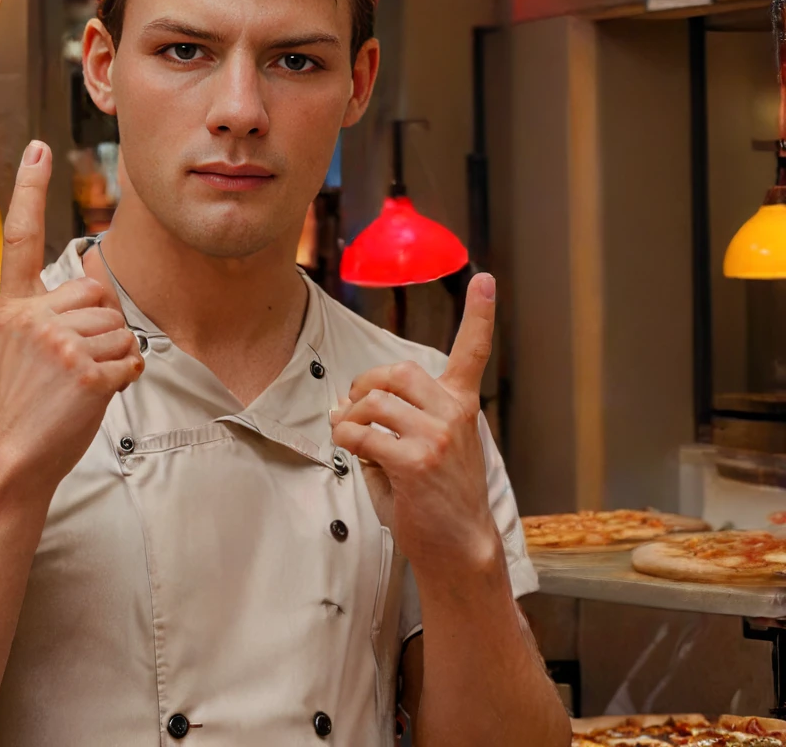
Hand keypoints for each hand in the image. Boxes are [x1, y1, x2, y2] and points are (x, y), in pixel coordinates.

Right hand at [0, 140, 143, 496]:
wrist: (5, 461)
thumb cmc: (19, 408)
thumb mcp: (19, 350)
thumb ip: (53, 316)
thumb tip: (104, 297)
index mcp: (12, 308)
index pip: (19, 238)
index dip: (28, 190)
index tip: (37, 147)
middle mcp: (30, 317)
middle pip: (101, 296)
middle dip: (101, 330)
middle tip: (70, 368)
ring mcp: (57, 343)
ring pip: (121, 329)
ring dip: (113, 358)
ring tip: (75, 386)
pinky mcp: (84, 371)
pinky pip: (132, 361)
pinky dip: (123, 381)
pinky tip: (90, 398)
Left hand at [330, 273, 501, 582]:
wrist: (458, 547)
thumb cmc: (436, 498)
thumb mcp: (423, 449)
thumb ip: (391, 420)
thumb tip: (339, 406)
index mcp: (461, 406)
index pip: (473, 351)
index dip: (481, 313)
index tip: (486, 279)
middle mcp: (454, 414)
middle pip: (397, 371)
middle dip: (364, 383)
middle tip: (351, 406)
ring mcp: (438, 436)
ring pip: (375, 402)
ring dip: (349, 416)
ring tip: (347, 433)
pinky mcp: (416, 461)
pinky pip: (364, 434)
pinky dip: (347, 439)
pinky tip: (351, 450)